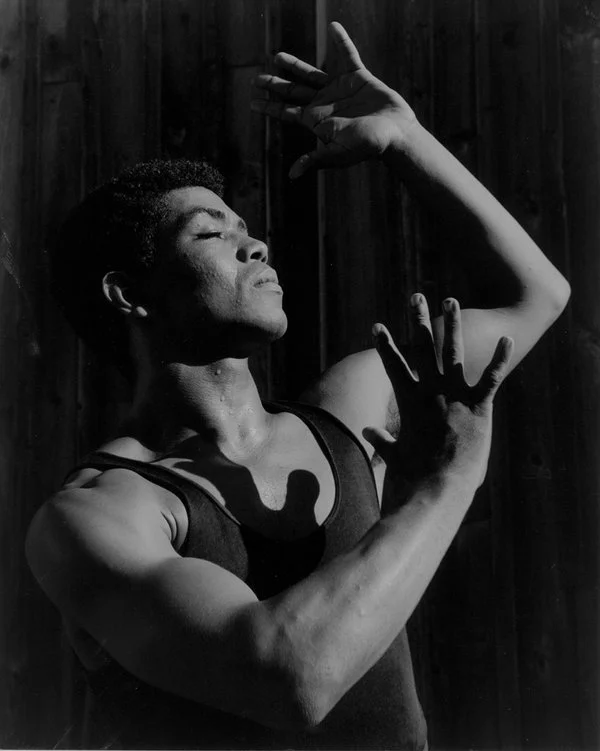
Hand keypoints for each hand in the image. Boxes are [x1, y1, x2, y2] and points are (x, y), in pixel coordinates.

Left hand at [251, 22, 415, 177]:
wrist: (394, 134)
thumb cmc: (366, 147)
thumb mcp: (337, 154)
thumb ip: (314, 160)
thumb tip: (292, 175)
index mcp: (316, 120)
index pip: (286, 113)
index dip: (268, 107)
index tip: (252, 102)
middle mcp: (324, 103)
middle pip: (293, 92)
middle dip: (274, 86)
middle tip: (256, 79)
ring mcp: (340, 89)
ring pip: (311, 74)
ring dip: (294, 66)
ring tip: (276, 56)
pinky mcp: (358, 77)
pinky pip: (348, 54)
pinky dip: (341, 41)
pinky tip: (334, 26)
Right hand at [364, 295, 512, 511]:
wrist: (437, 486)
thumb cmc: (413, 474)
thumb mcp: (395, 454)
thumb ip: (381, 440)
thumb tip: (367, 433)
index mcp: (410, 401)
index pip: (393, 366)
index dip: (385, 345)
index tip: (378, 327)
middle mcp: (430, 391)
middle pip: (423, 348)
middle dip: (419, 321)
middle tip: (416, 298)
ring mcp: (454, 395)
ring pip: (453, 352)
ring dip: (452, 324)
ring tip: (451, 300)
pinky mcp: (478, 406)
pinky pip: (491, 377)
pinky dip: (500, 358)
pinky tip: (507, 339)